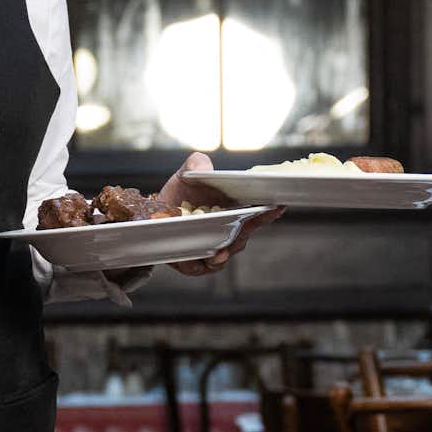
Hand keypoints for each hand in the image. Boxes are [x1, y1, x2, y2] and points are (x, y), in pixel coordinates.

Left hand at [152, 150, 276, 275]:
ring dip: (226, 253)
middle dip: (246, 233)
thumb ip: (197, 164)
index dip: (269, 211)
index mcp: (233, 210)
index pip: (257, 213)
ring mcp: (213, 247)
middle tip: (247, 225)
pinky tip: (208, 258)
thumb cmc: (179, 192)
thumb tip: (204, 167)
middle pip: (243, 236)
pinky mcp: (194, 261)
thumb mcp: (188, 173)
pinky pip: (203, 267)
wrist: (153, 211)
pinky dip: (207, 264)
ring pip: (226, 254)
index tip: (278, 205)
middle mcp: (227, 231)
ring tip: (223, 250)